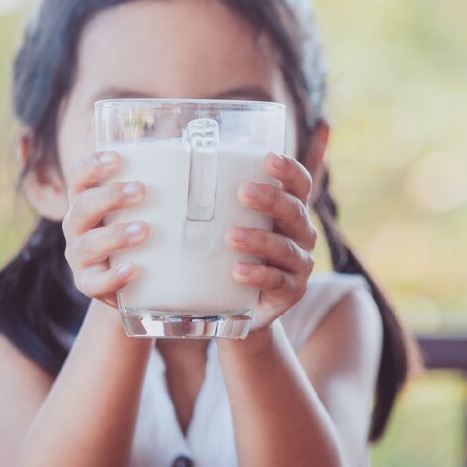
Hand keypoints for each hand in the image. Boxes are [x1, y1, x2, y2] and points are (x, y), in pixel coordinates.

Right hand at [62, 151, 147, 305]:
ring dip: (115, 235)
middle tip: (142, 191)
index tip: (116, 158)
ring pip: (88, 244)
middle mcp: (78, 227)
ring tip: (144, 230)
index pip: (79, 178)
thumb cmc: (141, 237)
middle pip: (82, 206)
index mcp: (87, 202)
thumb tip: (203, 158)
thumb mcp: (144, 210)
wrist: (134, 284)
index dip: (91, 166)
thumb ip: (158, 190)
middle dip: (110, 196)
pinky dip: (113, 277)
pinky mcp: (89, 284)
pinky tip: (133, 269)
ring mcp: (80, 258)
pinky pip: (95, 283)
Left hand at [227, 153, 318, 330]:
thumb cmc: (232, 254)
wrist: (239, 308)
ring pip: (286, 247)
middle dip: (270, 200)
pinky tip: (238, 271)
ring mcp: (299, 264)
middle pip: (294, 211)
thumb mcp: (230, 225)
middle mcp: (301, 234)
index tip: (269, 158)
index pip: (300, 185)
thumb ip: (216, 201)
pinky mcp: (290, 291)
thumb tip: (165, 166)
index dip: (289, 170)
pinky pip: (278, 282)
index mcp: (289, 211)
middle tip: (242, 192)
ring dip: (259, 239)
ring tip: (231, 236)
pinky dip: (258, 275)